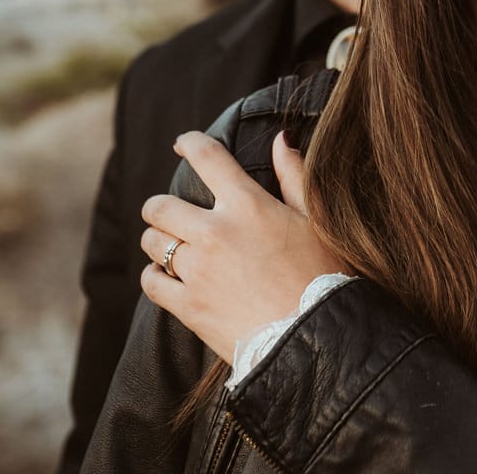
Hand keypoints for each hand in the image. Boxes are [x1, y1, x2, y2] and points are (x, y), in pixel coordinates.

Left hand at [139, 131, 346, 362]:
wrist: (315, 337)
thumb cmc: (324, 274)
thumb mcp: (316, 219)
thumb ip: (294, 176)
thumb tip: (279, 140)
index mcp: (247, 205)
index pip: (207, 158)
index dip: (190, 143)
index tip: (183, 144)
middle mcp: (214, 233)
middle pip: (160, 206)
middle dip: (160, 205)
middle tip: (170, 211)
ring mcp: (198, 271)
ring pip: (153, 242)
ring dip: (159, 239)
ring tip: (172, 245)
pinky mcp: (188, 306)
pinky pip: (152, 282)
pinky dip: (155, 276)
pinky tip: (166, 276)